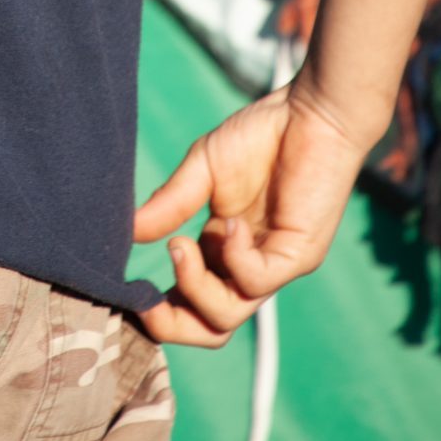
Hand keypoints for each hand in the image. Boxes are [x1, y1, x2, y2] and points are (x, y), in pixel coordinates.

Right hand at [132, 73, 375, 346]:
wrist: (312, 113)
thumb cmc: (262, 135)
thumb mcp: (202, 168)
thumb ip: (170, 202)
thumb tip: (129, 232)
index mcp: (223, 249)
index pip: (192, 303)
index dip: (162, 310)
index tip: (132, 293)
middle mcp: (248, 265)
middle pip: (211, 328)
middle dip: (173, 324)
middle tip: (147, 301)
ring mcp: (274, 265)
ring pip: (228, 315)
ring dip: (195, 287)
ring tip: (180, 245)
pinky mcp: (298, 256)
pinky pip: (257, 280)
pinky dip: (233, 257)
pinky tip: (229, 223)